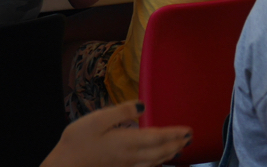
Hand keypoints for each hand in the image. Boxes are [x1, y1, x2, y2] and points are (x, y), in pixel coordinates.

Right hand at [41, 102, 190, 166]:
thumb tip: (143, 106)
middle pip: (160, 152)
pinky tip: (157, 162)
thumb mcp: (97, 119)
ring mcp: (125, 166)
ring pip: (154, 162)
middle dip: (176, 144)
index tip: (188, 130)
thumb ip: (122, 111)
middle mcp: (130, 157)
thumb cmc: (77, 141)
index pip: (157, 137)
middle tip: (189, 138)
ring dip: (169, 155)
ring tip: (179, 149)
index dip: (174, 133)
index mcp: (127, 141)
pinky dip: (156, 164)